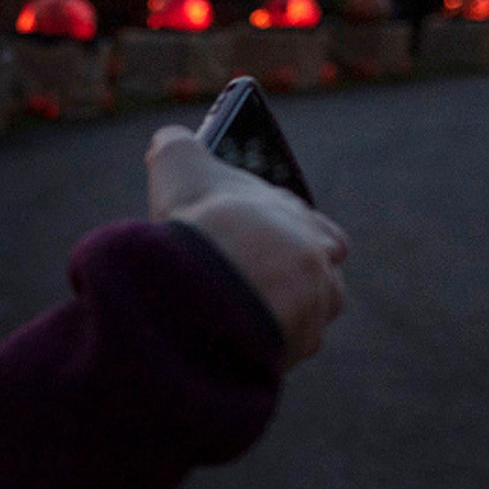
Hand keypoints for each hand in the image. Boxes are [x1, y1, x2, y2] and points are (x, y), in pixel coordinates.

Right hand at [146, 125, 348, 369]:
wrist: (210, 288)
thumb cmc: (200, 221)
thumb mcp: (179, 165)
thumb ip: (176, 146)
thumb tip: (168, 137)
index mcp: (303, 220)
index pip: (310, 225)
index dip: (277, 232)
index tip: (252, 239)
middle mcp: (320, 265)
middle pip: (316, 274)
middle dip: (288, 279)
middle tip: (248, 284)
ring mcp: (313, 310)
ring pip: (305, 315)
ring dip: (279, 316)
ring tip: (236, 318)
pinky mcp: (297, 350)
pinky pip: (283, 351)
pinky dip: (259, 348)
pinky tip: (229, 344)